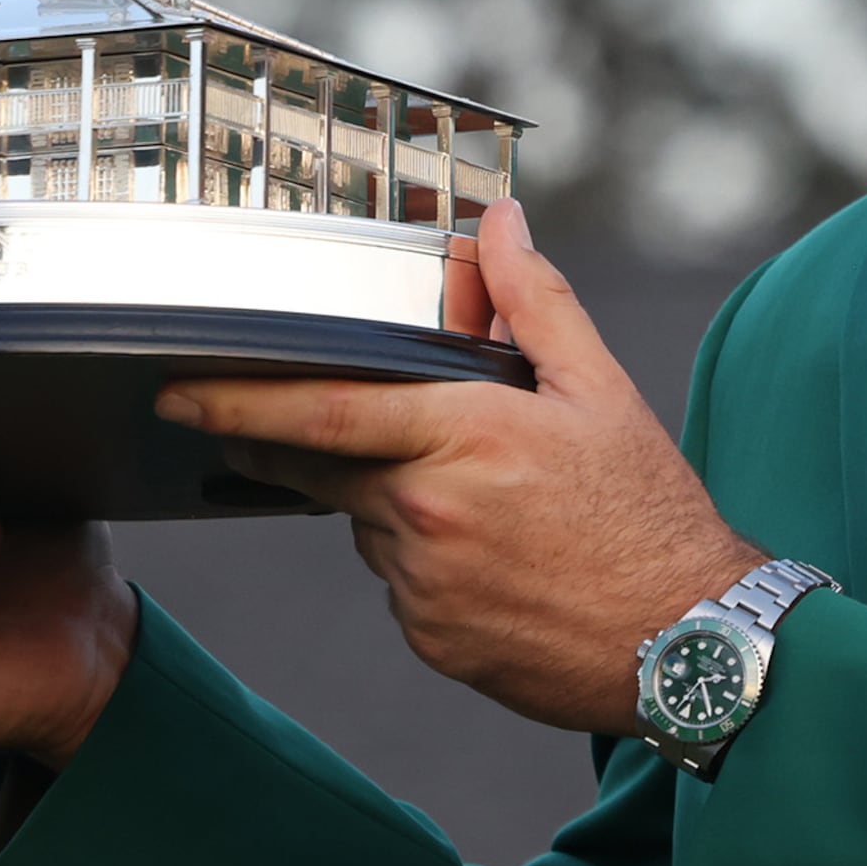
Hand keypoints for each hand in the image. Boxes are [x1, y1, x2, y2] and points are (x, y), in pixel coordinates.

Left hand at [155, 200, 762, 731]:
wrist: (690, 643)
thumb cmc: (650, 512)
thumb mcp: (601, 391)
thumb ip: (533, 303)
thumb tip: (500, 222)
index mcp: (464, 437)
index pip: (320, 410)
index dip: (236, 399)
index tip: (176, 389)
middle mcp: (427, 514)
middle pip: (324, 468)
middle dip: (295, 445)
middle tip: (281, 430)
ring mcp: (424, 587)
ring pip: (369, 527)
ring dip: (395, 505)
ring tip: (488, 510)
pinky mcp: (431, 640)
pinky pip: (401, 586)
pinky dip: (426, 563)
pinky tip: (497, 563)